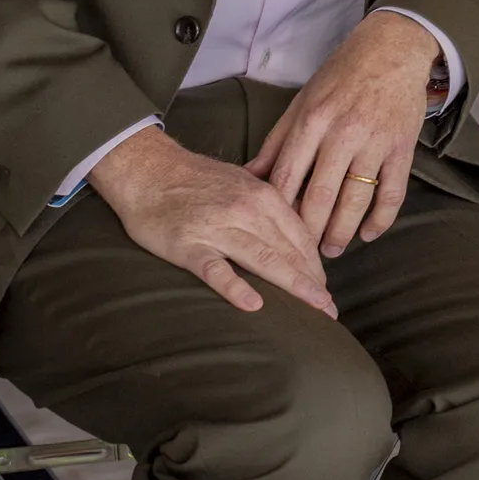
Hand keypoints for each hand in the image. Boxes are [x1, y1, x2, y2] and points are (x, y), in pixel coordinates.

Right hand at [90, 128, 335, 316]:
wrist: (147, 169)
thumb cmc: (197, 180)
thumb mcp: (243, 183)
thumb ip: (269, 206)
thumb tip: (295, 233)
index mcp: (263, 196)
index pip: (300, 235)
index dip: (316, 264)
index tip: (327, 288)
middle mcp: (246, 210)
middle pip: (288, 250)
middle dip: (313, 281)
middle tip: (331, 309)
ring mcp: (217, 228)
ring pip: (263, 259)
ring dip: (293, 285)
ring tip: (315, 309)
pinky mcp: (188, 245)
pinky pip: (215, 269)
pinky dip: (235, 287)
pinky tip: (254, 305)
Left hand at [244, 9, 436, 256]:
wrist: (392, 49)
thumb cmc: (341, 76)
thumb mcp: (301, 102)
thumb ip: (277, 142)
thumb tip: (249, 177)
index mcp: (312, 121)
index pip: (288, 176)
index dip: (277, 210)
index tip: (270, 233)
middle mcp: (343, 133)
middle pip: (320, 196)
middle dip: (307, 232)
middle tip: (300, 256)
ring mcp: (376, 142)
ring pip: (356, 199)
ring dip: (342, 231)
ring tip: (331, 249)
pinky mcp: (403, 148)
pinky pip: (393, 192)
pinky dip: (381, 219)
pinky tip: (369, 234)